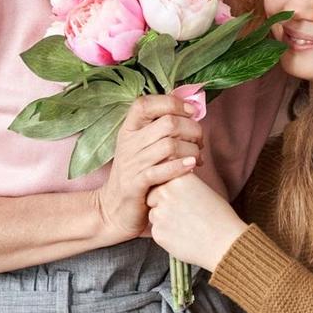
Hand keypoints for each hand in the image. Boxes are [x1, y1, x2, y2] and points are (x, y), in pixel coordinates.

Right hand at [96, 95, 203, 242]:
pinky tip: (192, 165)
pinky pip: (162, 170)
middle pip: (167, 123)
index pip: (146, 103)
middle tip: (199, 141)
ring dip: (191, 150)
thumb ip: (160, 126)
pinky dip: (181, 166)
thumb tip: (188, 105)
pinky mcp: (136, 184)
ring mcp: (131, 164)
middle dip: (192, 130)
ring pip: (169, 146)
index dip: (172, 103)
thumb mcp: (142, 146)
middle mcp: (128, 143)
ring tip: (197, 157)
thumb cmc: (136, 174)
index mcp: (129, 129)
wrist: (113, 209)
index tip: (192, 112)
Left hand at [146, 174, 246, 270]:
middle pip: (152, 196)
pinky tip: (185, 236)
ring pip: (154, 215)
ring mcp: (160, 213)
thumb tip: (167, 184)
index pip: (162, 180)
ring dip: (164, 220)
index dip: (170, 191)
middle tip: (183, 214)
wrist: (225, 242)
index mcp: (179, 178)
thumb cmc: (219, 216)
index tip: (182, 200)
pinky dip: (167, 234)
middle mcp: (166, 192)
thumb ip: (181, 186)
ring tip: (187, 226)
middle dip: (162, 204)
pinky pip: (157, 231)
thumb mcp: (202, 190)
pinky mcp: (158, 232)